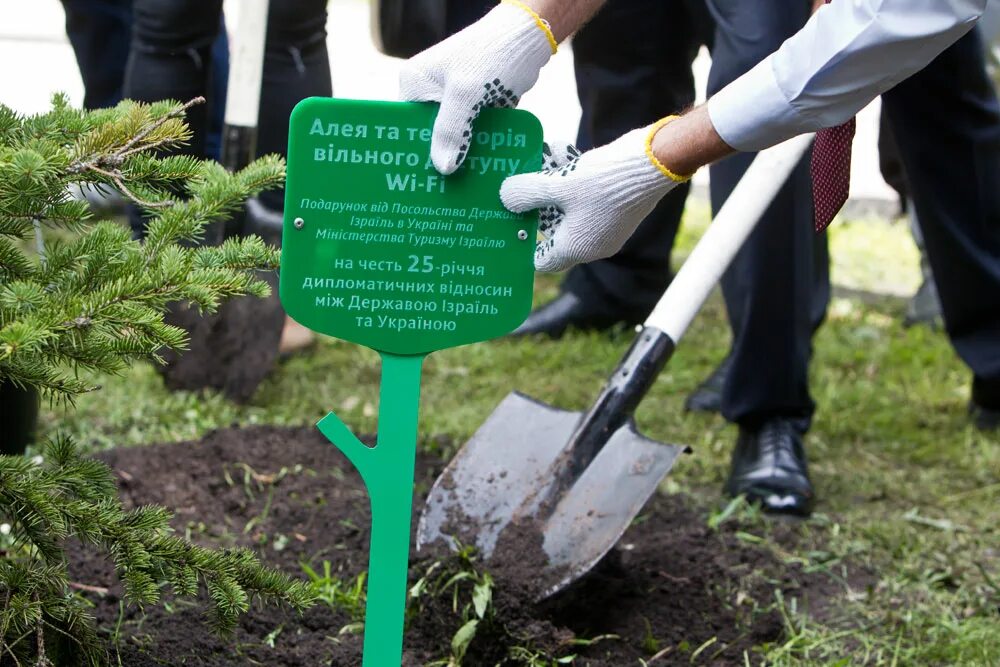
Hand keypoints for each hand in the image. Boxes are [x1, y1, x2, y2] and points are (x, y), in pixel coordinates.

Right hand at [399, 1, 555, 174]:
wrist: (528, 40)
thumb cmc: (492, 55)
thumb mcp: (466, 94)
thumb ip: (452, 130)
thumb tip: (443, 169)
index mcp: (415, 83)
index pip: (406, 125)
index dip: (412, 151)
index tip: (418, 180)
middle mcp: (431, 93)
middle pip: (430, 135)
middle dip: (438, 158)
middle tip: (441, 192)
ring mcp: (455, 102)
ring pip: (453, 138)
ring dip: (461, 158)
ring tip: (462, 190)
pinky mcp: (477, 109)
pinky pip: (473, 135)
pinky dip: (479, 149)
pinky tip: (482, 172)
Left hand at [501, 122, 686, 271]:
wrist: (654, 163)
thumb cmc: (604, 181)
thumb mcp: (557, 184)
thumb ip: (527, 192)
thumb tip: (506, 196)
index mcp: (577, 248)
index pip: (542, 260)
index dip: (524, 245)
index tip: (509, 224)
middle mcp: (593, 244)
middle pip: (554, 233)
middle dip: (536, 209)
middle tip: (519, 190)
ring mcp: (607, 226)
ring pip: (569, 210)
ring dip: (552, 189)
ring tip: (538, 164)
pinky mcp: (617, 207)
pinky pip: (585, 199)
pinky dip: (571, 182)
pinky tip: (560, 154)